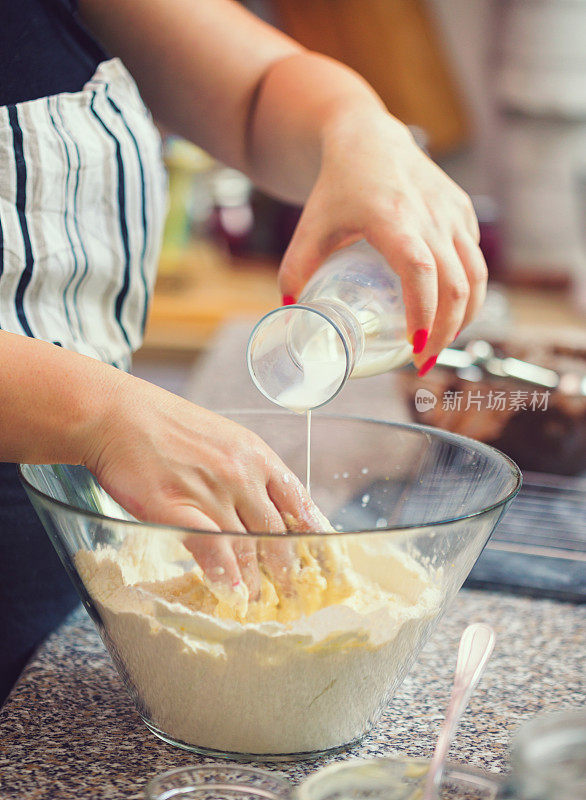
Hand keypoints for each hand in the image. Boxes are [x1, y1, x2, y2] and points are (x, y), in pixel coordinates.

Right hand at [83, 372, 319, 601]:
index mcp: (256, 455)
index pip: (298, 501)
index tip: (320, 556)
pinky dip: (225, 576)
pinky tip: (232, 593)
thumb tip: (263, 506)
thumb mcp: (222, 437)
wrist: (117, 415)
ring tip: (258, 600)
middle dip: (288, 568)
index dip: (312, 533)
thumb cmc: (166, 425)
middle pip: (277, 531)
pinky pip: (212, 550)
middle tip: (292, 592)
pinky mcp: (177, 509)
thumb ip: (246, 470)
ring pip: (247, 547)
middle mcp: (241, 474)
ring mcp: (210, 492)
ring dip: (255, 581)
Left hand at [278, 111, 486, 373]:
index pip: (420, 272)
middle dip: (445, 332)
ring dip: (464, 317)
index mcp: (392, 218)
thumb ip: (296, 269)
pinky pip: (474, 260)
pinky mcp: (463, 211)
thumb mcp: (311, 227)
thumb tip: (289, 311)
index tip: (414, 349)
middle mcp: (430, 215)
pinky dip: (468, 292)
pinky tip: (450, 312)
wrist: (369, 138)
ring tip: (441, 343)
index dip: (422, 313)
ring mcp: (452, 212)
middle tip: (423, 362)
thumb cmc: (337, 186)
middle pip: (455, 284)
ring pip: (475, 275)